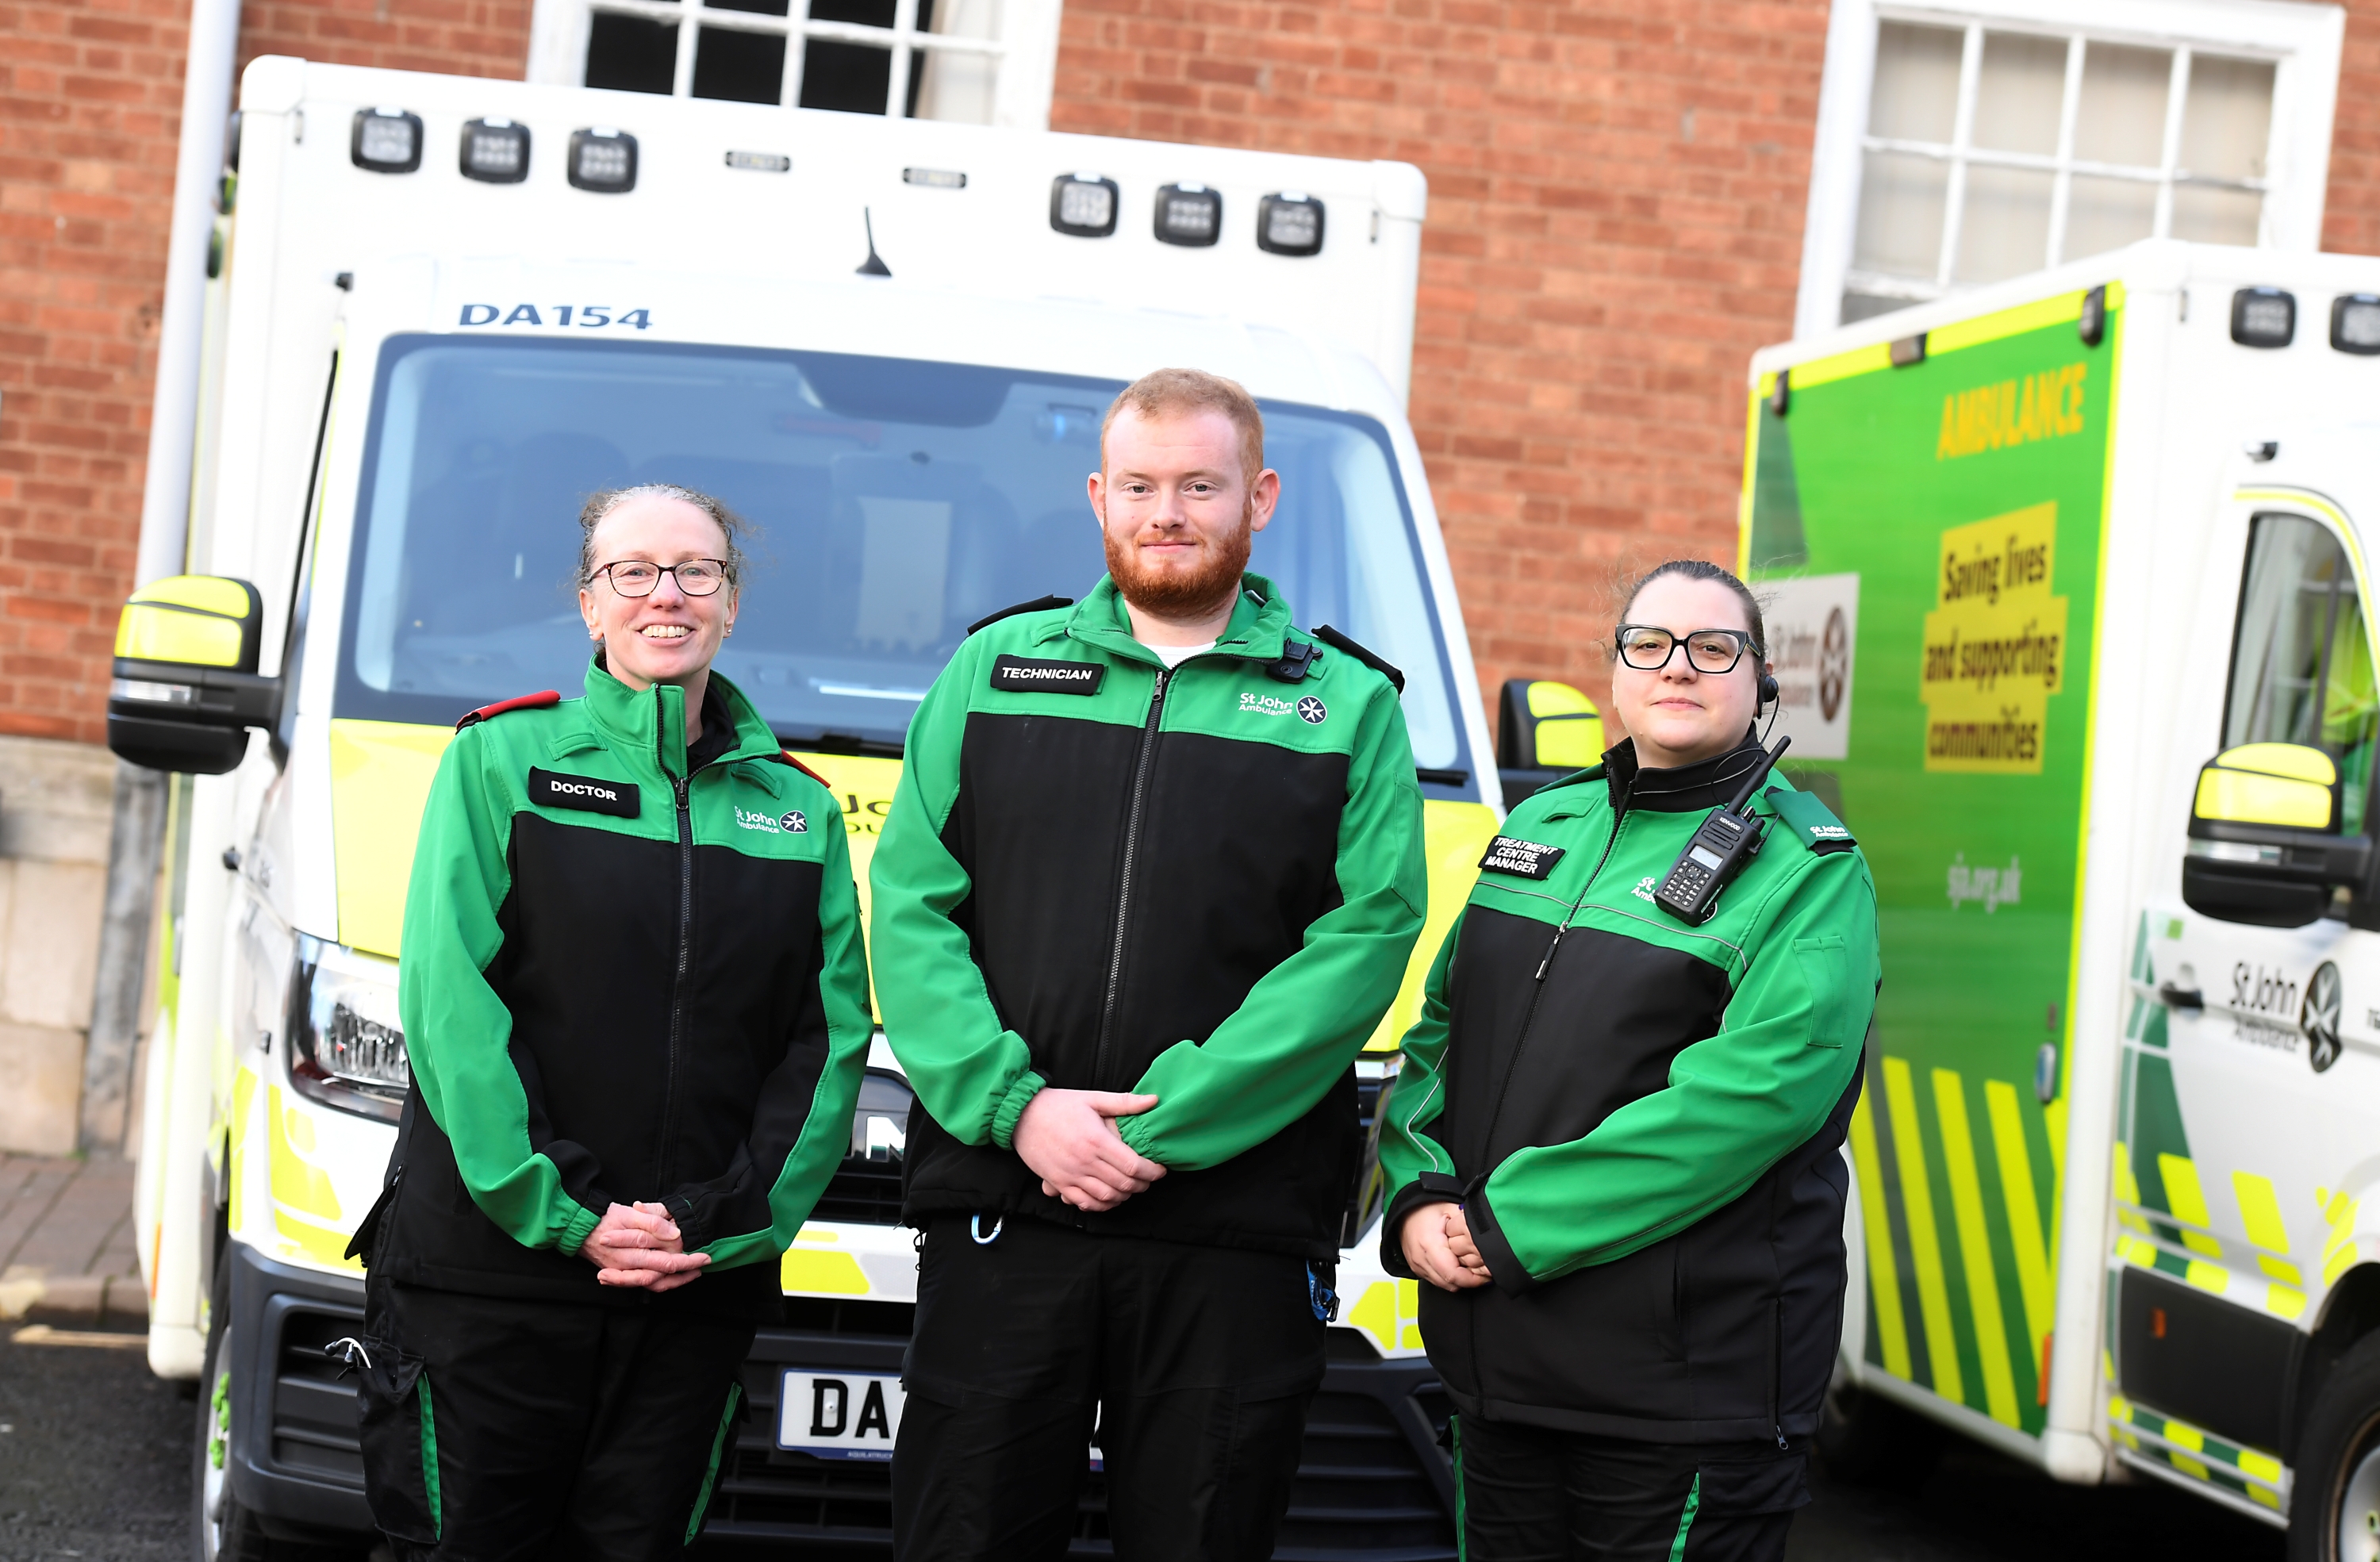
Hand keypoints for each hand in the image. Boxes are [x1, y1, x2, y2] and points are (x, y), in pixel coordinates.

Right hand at [584, 1200, 708, 1290]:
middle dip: (686, 1272)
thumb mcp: (630, 1214)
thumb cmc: (606, 1218)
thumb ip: (653, 1223)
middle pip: (663, 1277)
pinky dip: (659, 1283)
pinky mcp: (620, 1274)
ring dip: (675, 1281)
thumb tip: (675, 1234)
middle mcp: (629, 1268)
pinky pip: (642, 1284)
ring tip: (692, 1273)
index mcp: (632, 1253)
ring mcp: (624, 1273)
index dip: (688, 1261)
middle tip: (704, 1264)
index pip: (667, 1262)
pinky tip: (671, 1278)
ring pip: (653, 1284)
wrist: (580, 1227)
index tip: (705, 1257)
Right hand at [1013, 1089, 1166, 1212]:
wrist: (1022, 1116)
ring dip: (1124, 1196)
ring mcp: (1071, 1175)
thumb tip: (1153, 1099)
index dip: (1152, 1172)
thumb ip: (1124, 1102)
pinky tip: (1109, 1197)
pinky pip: (1084, 1203)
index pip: (1133, 1166)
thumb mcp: (1093, 1099)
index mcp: (1096, 1140)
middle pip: (1124, 1184)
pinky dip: (1101, 1205)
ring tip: (1132, 1187)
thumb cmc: (1059, 1105)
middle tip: (1149, 1179)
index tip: (1161, 1170)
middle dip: (1143, 1185)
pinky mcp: (1059, 1183)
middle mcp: (1085, 1161)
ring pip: (1107, 1197)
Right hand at [1402, 1203, 1489, 1291]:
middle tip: (1482, 1271)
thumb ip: (1468, 1222)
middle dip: (1469, 1281)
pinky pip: (1437, 1281)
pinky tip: (1457, 1265)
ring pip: (1444, 1285)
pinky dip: (1449, 1277)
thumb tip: (1488, 1232)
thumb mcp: (1451, 1209)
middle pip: (1450, 1284)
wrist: (1405, 1212)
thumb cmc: (1425, 1209)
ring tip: (1470, 1267)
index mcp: (1430, 1245)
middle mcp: (1421, 1260)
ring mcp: (1418, 1267)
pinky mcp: (1417, 1270)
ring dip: (1459, 1280)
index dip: (1473, 1279)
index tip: (1486, 1275)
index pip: (1454, 1274)